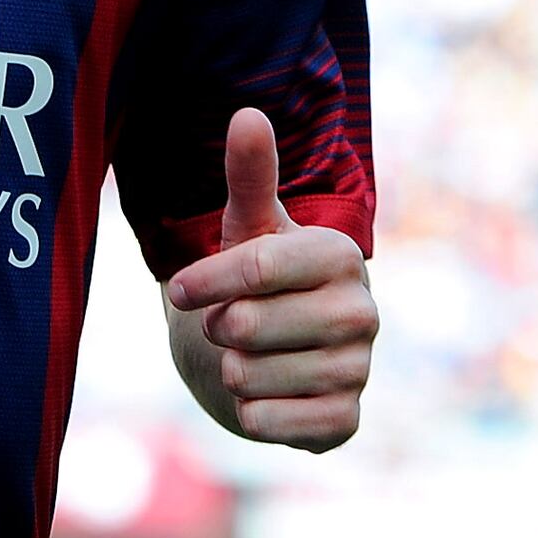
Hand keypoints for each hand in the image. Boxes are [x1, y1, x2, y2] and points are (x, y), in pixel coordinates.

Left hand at [160, 108, 374, 452]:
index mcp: (339, 257)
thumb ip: (250, 176)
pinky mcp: (346, 421)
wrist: (277, 355)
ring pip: (250, 376)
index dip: (205, 280)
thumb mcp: (248, 228)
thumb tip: (247, 114)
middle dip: (219, 327)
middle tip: (231, 323)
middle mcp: (362, 312)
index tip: (175, 288)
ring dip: (230, 370)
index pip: (257, 266)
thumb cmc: (258, 281)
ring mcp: (359, 369)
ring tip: (249, 356)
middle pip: (247, 325)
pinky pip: (270, 422)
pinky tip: (263, 394)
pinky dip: (249, 412)